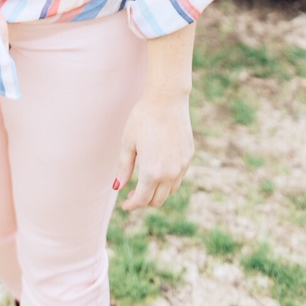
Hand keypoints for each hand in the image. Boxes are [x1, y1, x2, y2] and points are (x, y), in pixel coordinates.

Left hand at [112, 93, 193, 210]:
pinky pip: (178, 177)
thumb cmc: (143, 119)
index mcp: (152, 172)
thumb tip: (117, 187)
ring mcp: (182, 166)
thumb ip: (123, 168)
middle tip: (133, 194)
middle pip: (157, 200)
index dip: (132, 205)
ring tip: (145, 183)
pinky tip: (159, 170)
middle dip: (144, 201)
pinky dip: (168, 180)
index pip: (142, 199)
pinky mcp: (188, 157)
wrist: (167, 100)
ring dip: (157, 192)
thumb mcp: (128, 143)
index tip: (125, 205)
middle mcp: (170, 173)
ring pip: (170, 191)